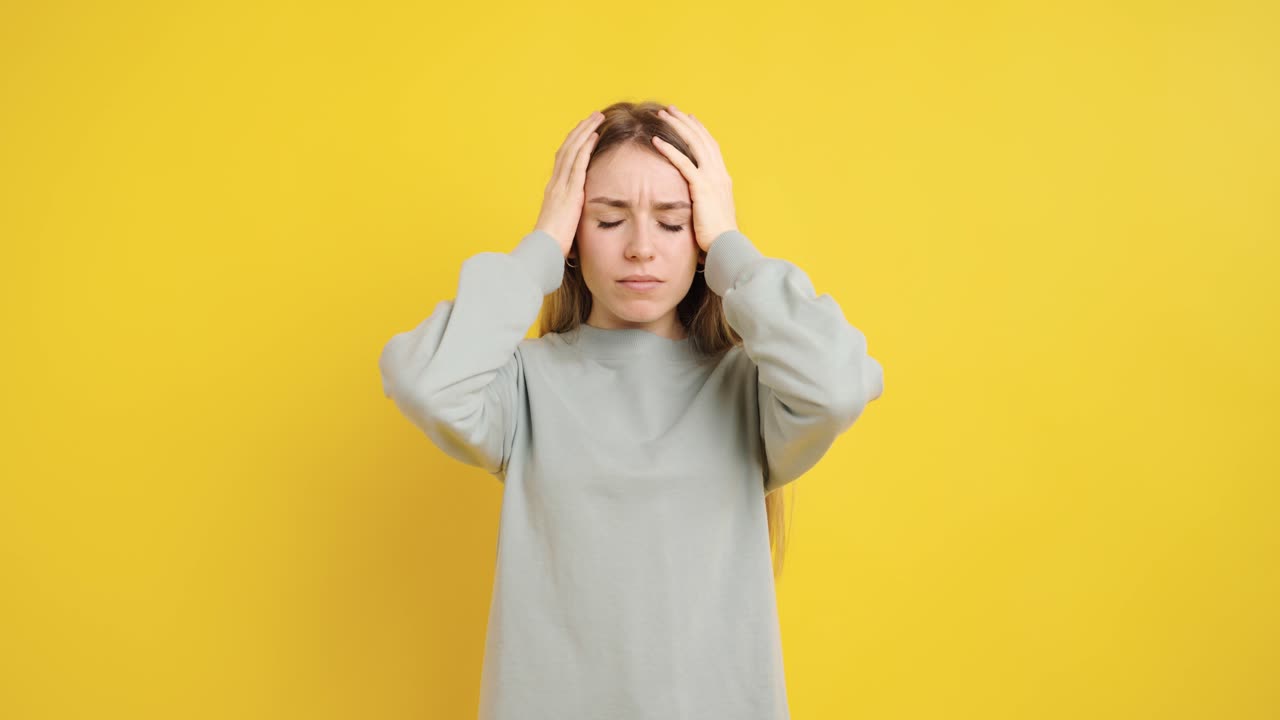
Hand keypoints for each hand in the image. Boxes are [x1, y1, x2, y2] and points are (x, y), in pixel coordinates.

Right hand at [534, 110, 603, 256]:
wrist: (543, 250)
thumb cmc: (553, 244)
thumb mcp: (563, 226)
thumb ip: (571, 217)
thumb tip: (577, 221)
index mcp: (554, 190)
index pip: (564, 160)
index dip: (574, 143)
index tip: (585, 132)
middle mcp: (555, 183)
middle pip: (567, 148)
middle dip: (580, 130)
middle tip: (593, 116)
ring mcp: (561, 185)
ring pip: (572, 150)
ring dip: (584, 131)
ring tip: (596, 118)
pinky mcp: (569, 191)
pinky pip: (578, 163)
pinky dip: (585, 147)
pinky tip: (594, 136)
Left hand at [650, 105, 737, 252]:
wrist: (726, 246)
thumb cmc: (717, 236)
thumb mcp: (711, 212)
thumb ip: (703, 200)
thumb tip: (694, 199)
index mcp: (722, 178)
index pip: (711, 146)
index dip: (699, 130)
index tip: (689, 118)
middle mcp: (719, 174)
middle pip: (702, 139)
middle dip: (686, 122)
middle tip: (671, 109)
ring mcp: (712, 179)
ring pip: (694, 144)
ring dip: (677, 127)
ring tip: (662, 115)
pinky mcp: (701, 188)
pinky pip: (683, 163)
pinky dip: (670, 149)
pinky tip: (656, 140)